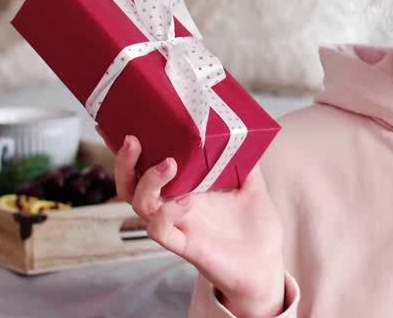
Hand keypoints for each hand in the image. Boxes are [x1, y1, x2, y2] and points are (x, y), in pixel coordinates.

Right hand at [113, 135, 286, 316]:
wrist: (266, 264)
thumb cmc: (255, 228)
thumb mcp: (253, 187)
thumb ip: (247, 162)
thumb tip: (249, 132)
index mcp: (187, 191)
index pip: (147, 170)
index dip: (132, 154)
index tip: (126, 128)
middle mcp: (175, 208)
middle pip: (131, 187)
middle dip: (126, 164)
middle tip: (134, 141)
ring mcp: (179, 226)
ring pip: (141, 206)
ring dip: (148, 182)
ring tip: (169, 164)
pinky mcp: (186, 246)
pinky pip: (160, 231)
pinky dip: (166, 213)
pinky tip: (185, 201)